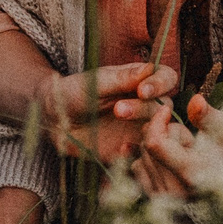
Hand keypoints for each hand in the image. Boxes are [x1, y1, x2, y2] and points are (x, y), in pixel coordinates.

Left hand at [36, 61, 177, 161]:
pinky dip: (137, 153)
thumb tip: (149, 69)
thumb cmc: (73, 92)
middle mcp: (146, 104)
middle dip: (144, 108)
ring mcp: (141, 127)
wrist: (55, 120)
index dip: (160, 84)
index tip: (142, 91)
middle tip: (119, 110)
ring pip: (161, 131)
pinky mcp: (132, 149)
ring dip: (147, 131)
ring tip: (120, 129)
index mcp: (140, 81)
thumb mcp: (94, 82)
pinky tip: (120, 150)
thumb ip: (121, 78)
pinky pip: (146, 154)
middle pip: (164, 106)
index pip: (166, 78)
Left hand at [128, 93, 222, 199]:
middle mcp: (174, 191)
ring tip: (182, 150)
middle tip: (186, 137)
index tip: (167, 109)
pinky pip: (136, 166)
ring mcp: (162, 197)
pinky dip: (148, 157)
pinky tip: (167, 156)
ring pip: (141, 155)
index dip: (157, 121)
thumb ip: (207, 116)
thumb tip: (195, 100)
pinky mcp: (153, 199)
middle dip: (162, 132)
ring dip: (157, 145)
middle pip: (147, 145)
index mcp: (191, 173)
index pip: (155, 143)